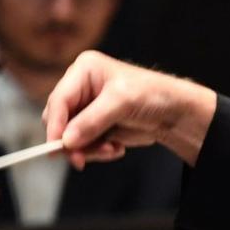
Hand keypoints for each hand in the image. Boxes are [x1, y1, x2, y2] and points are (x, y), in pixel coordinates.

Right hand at [42, 51, 216, 168]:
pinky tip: (116, 147)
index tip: (58, 146)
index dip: (55, 124)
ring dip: (88, 149)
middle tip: (81, 158)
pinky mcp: (94, 126)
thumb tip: (67, 140)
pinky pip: (83, 146)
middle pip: (59, 120)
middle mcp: (81, 89)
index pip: (59, 99)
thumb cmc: (153, 94)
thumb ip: (92, 121)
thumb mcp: (122, 102)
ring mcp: (86, 109)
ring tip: (111, 149)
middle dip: (72, 141)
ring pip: (70, 137)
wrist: (174, 112)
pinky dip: (97, 151)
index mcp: (84, 71)